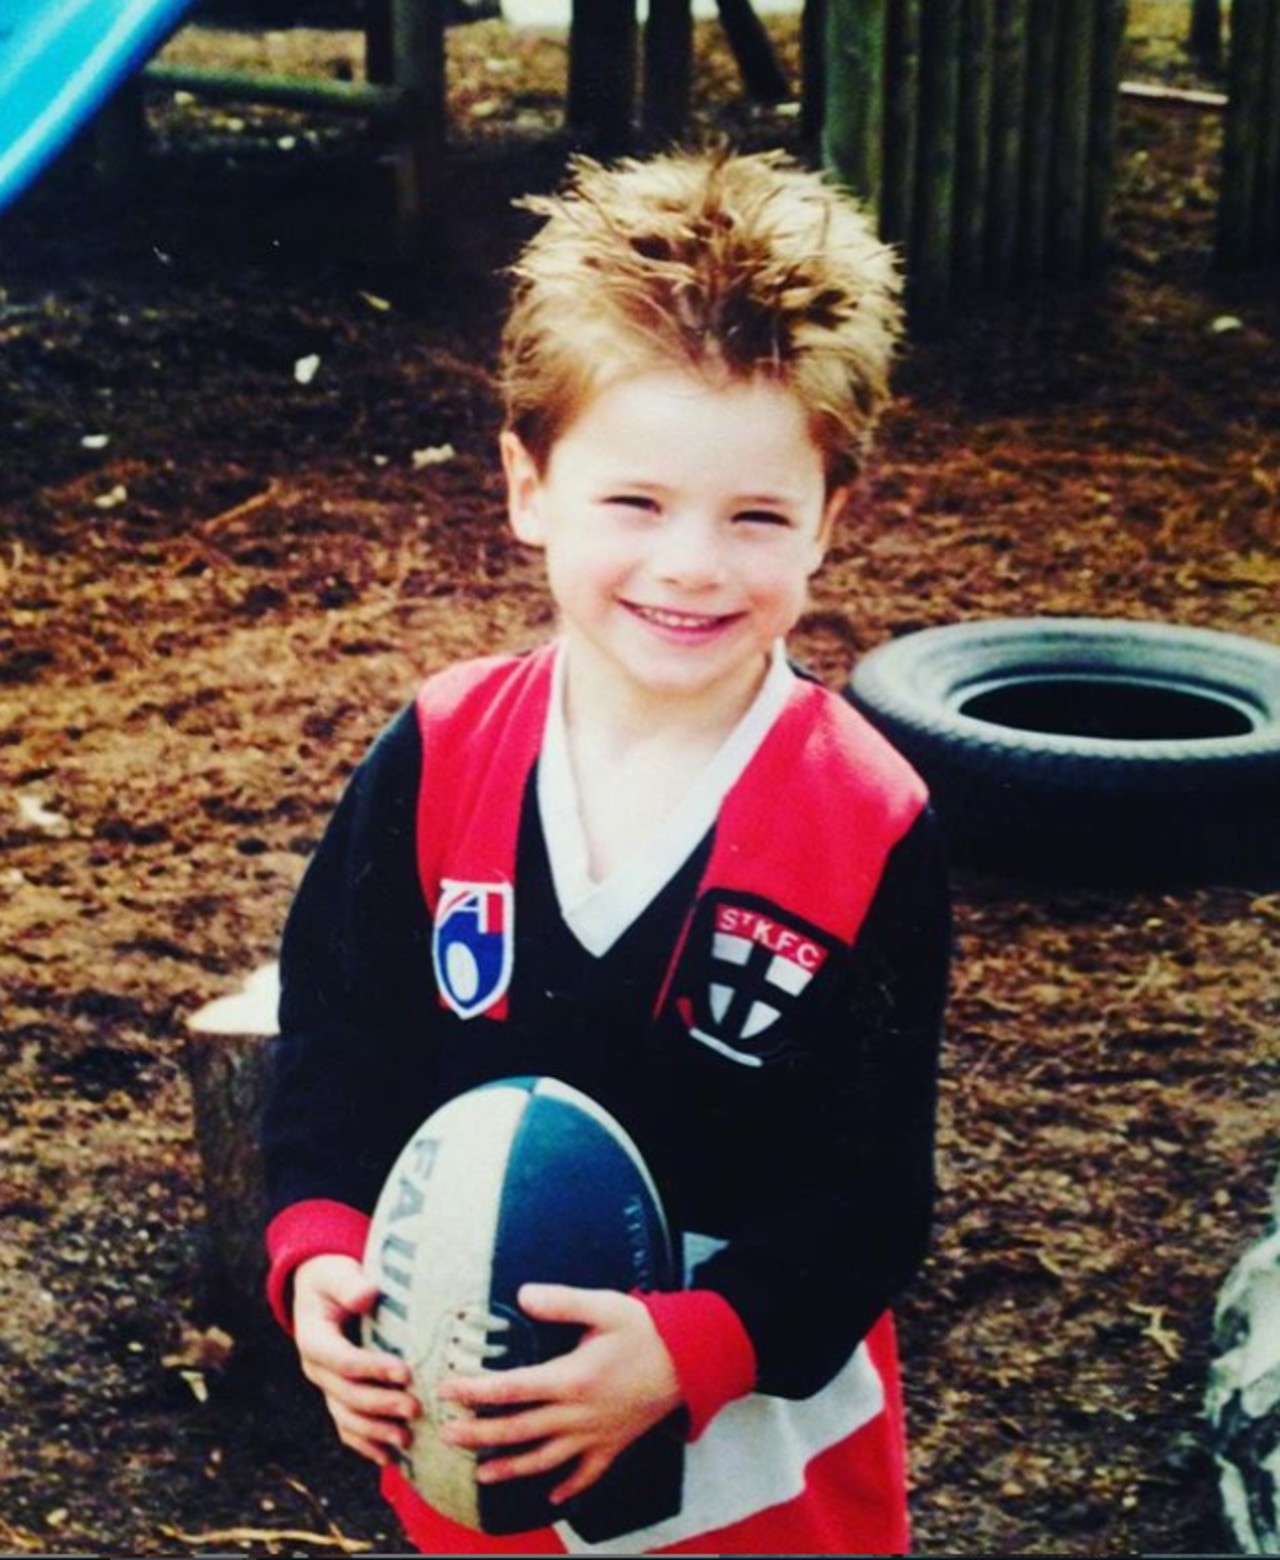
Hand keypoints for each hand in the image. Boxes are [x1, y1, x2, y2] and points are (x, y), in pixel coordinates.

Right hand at [292, 1254, 420, 1465]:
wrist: (320, 1291)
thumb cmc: (334, 1278)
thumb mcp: (337, 1273)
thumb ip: (350, 1283)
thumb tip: (367, 1295)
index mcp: (313, 1339)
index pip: (343, 1360)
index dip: (373, 1369)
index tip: (405, 1371)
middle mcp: (315, 1369)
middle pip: (347, 1395)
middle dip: (381, 1405)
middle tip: (415, 1408)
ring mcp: (325, 1387)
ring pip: (346, 1419)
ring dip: (376, 1432)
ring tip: (407, 1440)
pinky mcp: (337, 1397)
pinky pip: (347, 1428)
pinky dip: (367, 1446)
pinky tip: (390, 1458)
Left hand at [435, 1284, 682, 1506]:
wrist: (690, 1360)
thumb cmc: (645, 1330)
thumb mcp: (604, 1305)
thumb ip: (561, 1301)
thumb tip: (522, 1294)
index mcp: (570, 1378)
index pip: (511, 1389)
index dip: (475, 1391)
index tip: (447, 1390)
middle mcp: (577, 1414)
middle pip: (518, 1431)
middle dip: (479, 1435)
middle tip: (447, 1435)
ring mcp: (595, 1435)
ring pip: (544, 1460)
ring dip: (511, 1469)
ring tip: (482, 1474)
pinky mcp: (614, 1446)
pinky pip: (587, 1475)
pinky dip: (568, 1489)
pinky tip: (551, 1497)